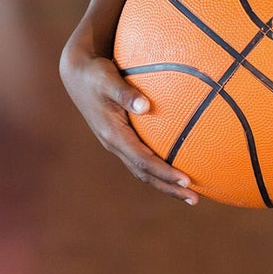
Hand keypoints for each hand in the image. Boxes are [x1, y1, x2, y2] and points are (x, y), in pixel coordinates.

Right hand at [60, 42, 199, 203]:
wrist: (77, 74)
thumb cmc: (95, 74)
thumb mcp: (108, 80)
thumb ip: (126, 93)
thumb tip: (146, 106)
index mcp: (113, 135)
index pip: (143, 161)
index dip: (164, 172)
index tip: (186, 180)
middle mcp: (115, 144)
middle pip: (144, 174)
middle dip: (169, 188)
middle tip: (195, 199)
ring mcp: (117, 143)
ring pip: (143, 170)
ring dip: (165, 182)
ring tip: (189, 192)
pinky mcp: (121, 137)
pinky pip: (142, 158)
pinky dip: (159, 168)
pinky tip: (176, 166)